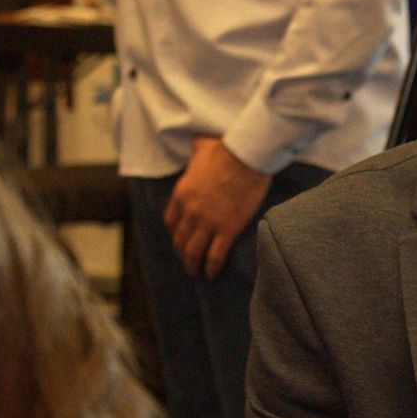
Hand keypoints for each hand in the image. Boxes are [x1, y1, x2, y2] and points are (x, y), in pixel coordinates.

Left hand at [163, 136, 270, 278]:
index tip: (179, 237)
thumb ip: (195, 152)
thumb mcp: (201, 147)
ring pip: (194, 252)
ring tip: (196, 272)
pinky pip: (215, 255)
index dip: (174, 232)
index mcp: (181, 194)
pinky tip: (212, 274)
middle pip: (180, 239)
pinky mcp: (228, 229)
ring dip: (192, 264)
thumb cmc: (225, 148)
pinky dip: (212, 267)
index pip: (171, 221)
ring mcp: (208, 223)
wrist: (246, 156)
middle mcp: (190, 212)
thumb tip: (197, 143)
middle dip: (181, 252)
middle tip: (187, 259)